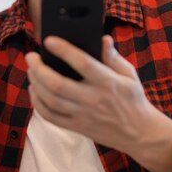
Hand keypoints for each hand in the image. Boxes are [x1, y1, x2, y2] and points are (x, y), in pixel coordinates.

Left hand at [26, 35, 171, 171]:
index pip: (82, 63)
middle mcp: (93, 99)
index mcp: (107, 82)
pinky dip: (38, 103)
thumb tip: (102, 38)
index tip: (48, 40)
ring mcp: (83, 115)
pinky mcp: (77, 127)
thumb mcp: (129, 74)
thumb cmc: (133, 98)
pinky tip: (34, 90)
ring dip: (35, 83)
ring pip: (50, 100)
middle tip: (30, 56)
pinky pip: (50, 116)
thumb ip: (113, 56)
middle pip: (58, 84)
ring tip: (31, 70)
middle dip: (39, 68)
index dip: (64, 50)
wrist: (140, 133)